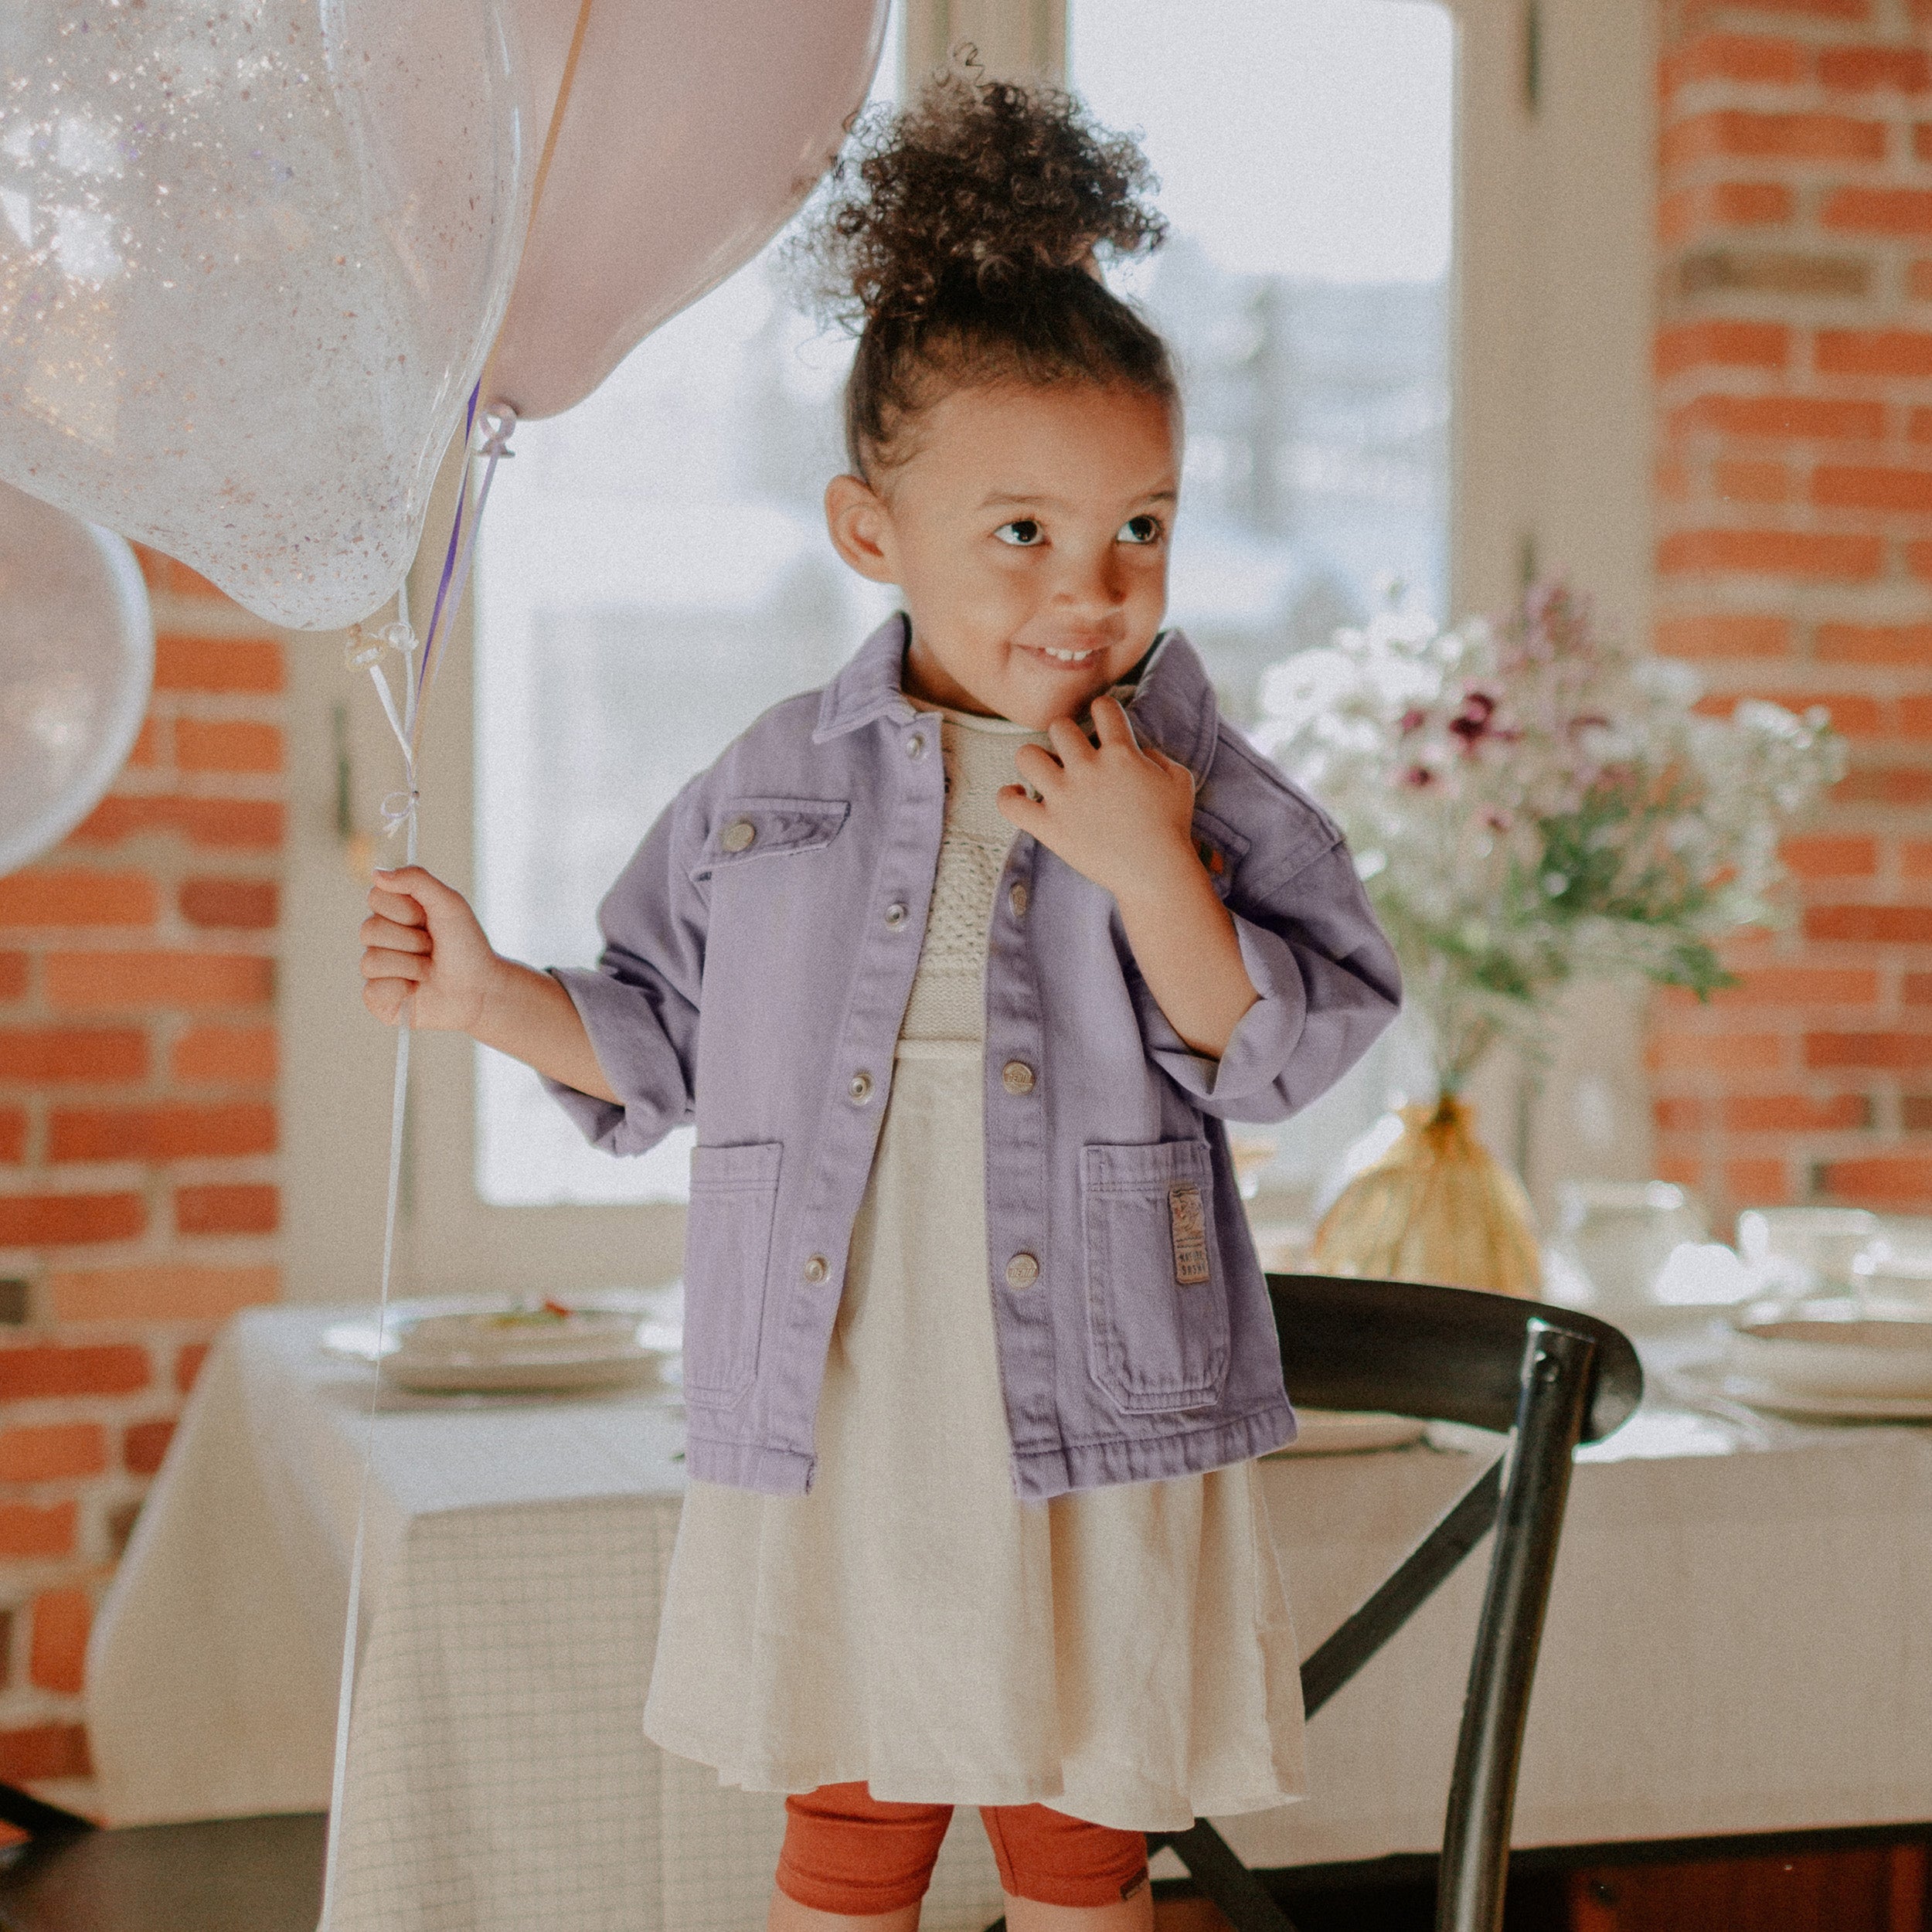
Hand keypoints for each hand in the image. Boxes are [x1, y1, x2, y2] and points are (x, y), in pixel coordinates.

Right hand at [360, 866, 502, 1031]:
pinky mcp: (378, 999)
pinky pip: (372, 990)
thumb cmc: (468, 946)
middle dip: (412, 940)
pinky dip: (401, 989)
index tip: (429, 918)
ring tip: (430, 970)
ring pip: (371, 961)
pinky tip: (417, 990)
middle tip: (434, 947)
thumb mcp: (449, 904)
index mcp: (395, 913)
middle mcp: (382, 939)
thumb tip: (376, 873)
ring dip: (411, 966)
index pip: (375, 897)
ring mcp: (378, 969)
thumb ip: (417, 880)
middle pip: (369, 929)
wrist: (483, 990)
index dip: (405, 909)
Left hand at [995, 696, 1198, 900]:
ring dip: (1034, 760)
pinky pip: (1008, 803)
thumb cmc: (1172, 828)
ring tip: (1045, 775)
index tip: (1104, 728)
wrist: (1156, 872)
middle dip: (1067, 737)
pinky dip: (1008, 797)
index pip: (1103, 706)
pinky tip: (1020, 797)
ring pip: (1026, 755)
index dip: (1104, 711)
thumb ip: (1157, 756)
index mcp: (1121, 753)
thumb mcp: (1180, 780)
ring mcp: (1064, 797)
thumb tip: (1139, 751)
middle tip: (1075, 758)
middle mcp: (1088, 768)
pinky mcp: (1048, 826)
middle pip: (1059, 727)